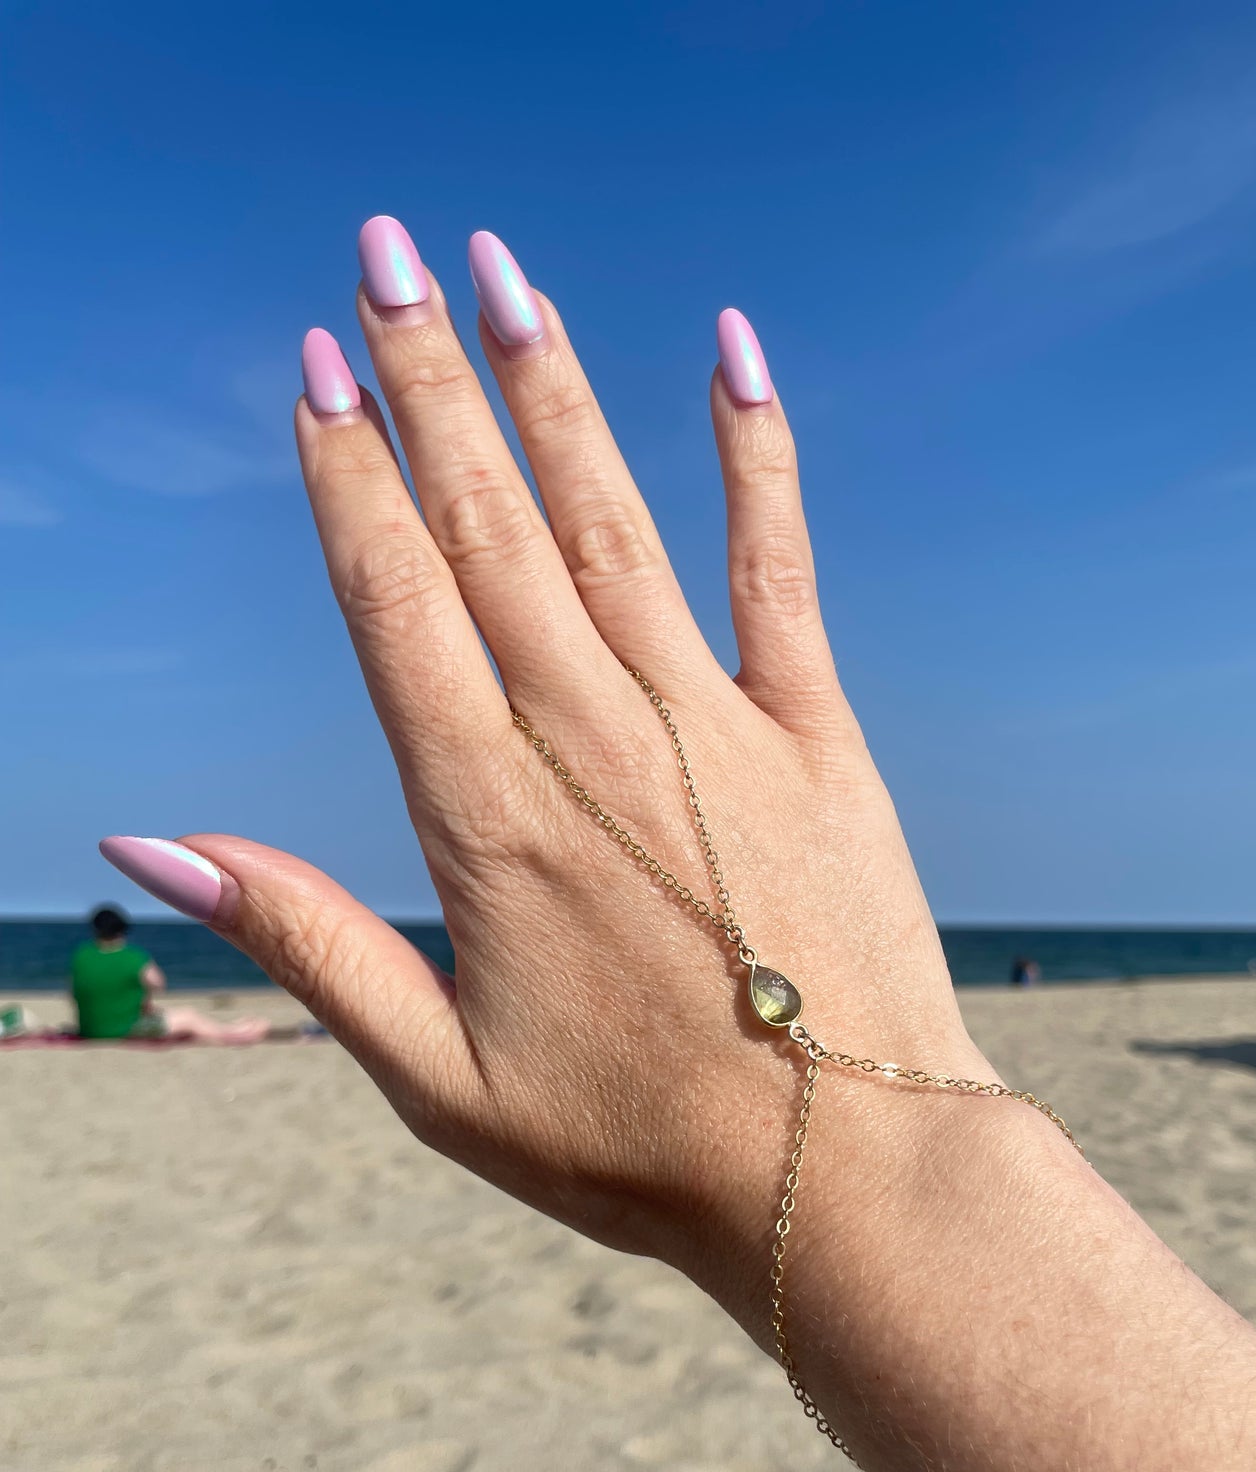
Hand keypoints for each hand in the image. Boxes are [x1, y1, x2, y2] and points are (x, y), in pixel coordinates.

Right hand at [103, 218, 997, 1324]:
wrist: (844, 1176)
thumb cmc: (636, 1147)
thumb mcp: (435, 1077)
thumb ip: (303, 942)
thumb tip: (153, 844)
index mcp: (487, 819)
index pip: (395, 604)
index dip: (346, 478)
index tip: (311, 370)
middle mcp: (591, 742)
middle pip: (488, 527)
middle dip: (426, 380)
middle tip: (382, 253)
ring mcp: (712, 728)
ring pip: (610, 520)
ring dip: (550, 387)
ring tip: (500, 272)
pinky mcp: (815, 737)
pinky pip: (776, 567)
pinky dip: (754, 455)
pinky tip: (729, 350)